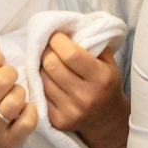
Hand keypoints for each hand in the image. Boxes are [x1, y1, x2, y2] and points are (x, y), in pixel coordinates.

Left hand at [40, 33, 128, 147]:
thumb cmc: (105, 84)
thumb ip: (91, 44)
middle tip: (51, 50)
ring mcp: (71, 111)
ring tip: (51, 66)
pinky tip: (50, 82)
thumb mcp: (108, 63)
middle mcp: (86, 96)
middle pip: (51, 65)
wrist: (107, 119)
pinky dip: (41, 84)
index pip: (69, 53)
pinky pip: (39, 94)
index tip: (57, 37)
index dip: (58, 40)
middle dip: (47, 52)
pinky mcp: (58, 120)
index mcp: (100, 78)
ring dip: (42, 68)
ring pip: (41, 78)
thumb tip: (66, 27)